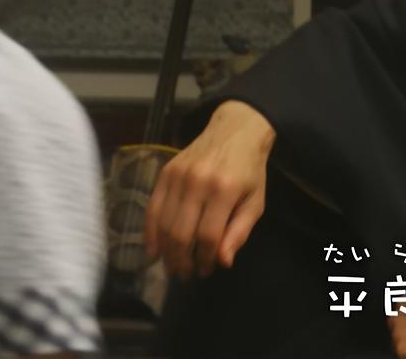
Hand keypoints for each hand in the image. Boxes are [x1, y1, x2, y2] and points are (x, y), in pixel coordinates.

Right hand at [144, 100, 274, 277]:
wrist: (235, 131)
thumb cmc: (249, 171)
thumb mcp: (255, 202)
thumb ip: (239, 232)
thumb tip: (222, 262)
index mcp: (224, 191)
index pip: (208, 236)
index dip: (205, 259)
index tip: (206, 271)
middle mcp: (197, 183)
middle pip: (181, 234)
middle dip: (181, 261)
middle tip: (185, 275)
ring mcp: (178, 176)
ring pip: (164, 224)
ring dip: (166, 252)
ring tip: (172, 266)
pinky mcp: (165, 172)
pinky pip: (152, 208)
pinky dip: (150, 232)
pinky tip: (153, 250)